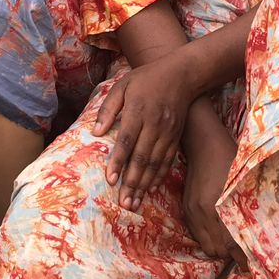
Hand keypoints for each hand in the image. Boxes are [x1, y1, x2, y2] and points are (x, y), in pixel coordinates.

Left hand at [92, 54, 196, 209]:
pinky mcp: (176, 136)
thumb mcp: (123, 85)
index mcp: (138, 111)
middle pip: (142, 157)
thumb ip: (108, 108)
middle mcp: (154, 124)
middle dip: (132, 182)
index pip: (127, 140)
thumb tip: (96, 132)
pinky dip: (159, 176)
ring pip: (155, 163)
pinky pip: (167, 160)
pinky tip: (151, 189)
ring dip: (144, 185)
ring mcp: (167, 132)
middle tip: (124, 203)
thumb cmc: (146, 79)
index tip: (111, 180)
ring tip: (135, 202)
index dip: (119, 161)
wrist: (182, 75)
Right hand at [181, 109, 246, 269]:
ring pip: (205, 245)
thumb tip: (259, 231)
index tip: (250, 267)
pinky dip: (208, 239)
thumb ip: (249, 207)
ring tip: (232, 250)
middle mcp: (201, 213)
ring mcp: (191, 210)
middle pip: (216, 250)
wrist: (203, 141)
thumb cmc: (230, 157)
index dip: (242, 258)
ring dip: (218, 250)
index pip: (231, 243)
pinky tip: (218, 236)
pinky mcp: (186, 207)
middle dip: (230, 257)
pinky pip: (196, 234)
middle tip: (244, 258)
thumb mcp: (244, 181)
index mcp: (217, 207)